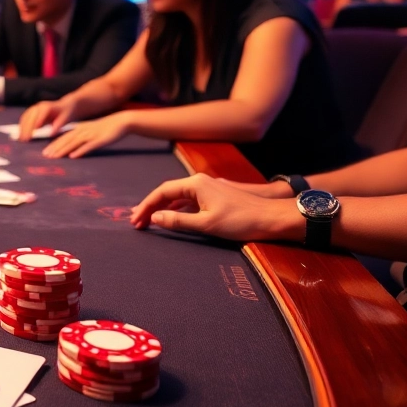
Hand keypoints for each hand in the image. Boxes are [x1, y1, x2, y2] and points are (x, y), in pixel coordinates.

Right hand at [17, 98, 75, 141]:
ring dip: (22, 128)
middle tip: (25, 139)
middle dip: (26, 128)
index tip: (34, 131)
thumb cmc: (66, 113)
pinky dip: (22, 127)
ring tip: (21, 139)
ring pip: (25, 118)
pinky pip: (24, 119)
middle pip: (30, 116)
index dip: (36, 122)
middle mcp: (39, 107)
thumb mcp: (65, 119)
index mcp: (47, 107)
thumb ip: (58, 125)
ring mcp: (34, 109)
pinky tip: (21, 135)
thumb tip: (51, 133)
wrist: (65, 106)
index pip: (40, 114)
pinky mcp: (31, 113)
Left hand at [42, 112, 130, 158]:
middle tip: (45, 157)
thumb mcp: (91, 131)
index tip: (45, 152)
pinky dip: (80, 151)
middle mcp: (83, 131)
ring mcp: (91, 135)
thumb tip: (73, 147)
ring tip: (54, 157)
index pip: (64, 137)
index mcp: (80, 128)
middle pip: (66, 140)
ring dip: (63, 150)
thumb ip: (82, 137)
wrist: (121, 121)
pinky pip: (88, 146)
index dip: (54, 145)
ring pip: (74, 143)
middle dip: (55, 148)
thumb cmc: (107, 128)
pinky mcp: (100, 140)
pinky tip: (73, 156)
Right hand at [130, 173, 303, 241]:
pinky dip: (176, 209)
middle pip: (168, 192)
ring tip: (149, 220)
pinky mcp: (215, 196)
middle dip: (151, 206)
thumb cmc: (240, 221)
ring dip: (163, 208)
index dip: (146, 206)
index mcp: (195, 184)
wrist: (271, 218)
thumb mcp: (206, 224)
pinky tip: (172, 218)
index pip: (162, 192)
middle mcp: (199, 182)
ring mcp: (208, 188)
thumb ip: (178, 221)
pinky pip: (188, 201)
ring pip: (178, 197)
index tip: (136, 220)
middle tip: (137, 221)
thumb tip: (154, 218)